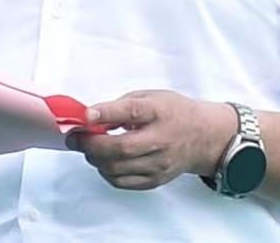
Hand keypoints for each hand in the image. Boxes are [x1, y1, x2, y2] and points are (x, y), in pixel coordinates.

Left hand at [66, 90, 237, 191]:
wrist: (203, 137)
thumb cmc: (173, 112)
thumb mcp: (150, 96)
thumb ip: (123, 106)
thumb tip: (94, 118)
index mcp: (158, 112)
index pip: (131, 112)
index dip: (106, 114)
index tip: (85, 115)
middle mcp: (160, 140)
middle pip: (119, 148)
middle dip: (90, 144)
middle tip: (75, 138)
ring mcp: (158, 164)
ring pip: (116, 169)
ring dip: (95, 159)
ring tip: (89, 148)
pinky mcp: (155, 180)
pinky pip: (122, 182)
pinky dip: (106, 172)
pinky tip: (104, 161)